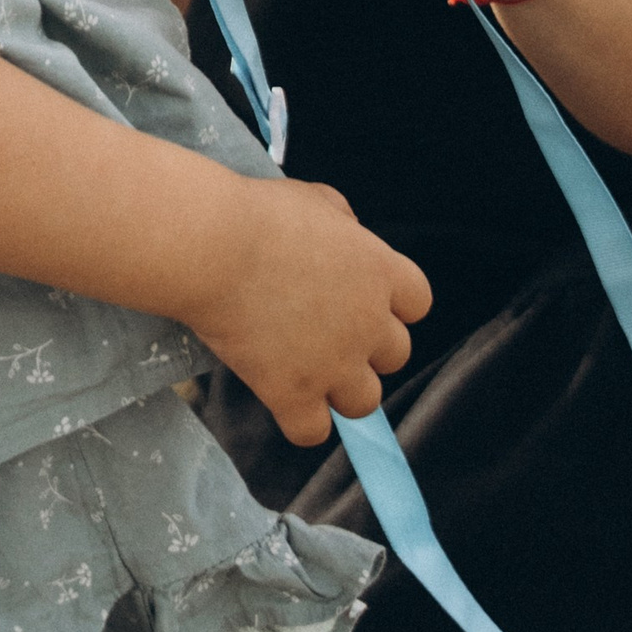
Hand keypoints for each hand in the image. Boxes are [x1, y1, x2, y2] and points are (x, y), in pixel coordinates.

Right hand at [186, 177, 431, 446]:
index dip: (390, 305)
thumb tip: (349, 235)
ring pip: (364, 402)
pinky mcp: (294, 393)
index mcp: (380, 271)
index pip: (417, 303)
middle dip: (364, 348)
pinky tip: (281, 400)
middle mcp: (368, 324)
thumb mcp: (316, 199)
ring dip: (339, 390)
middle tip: (323, 334)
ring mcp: (335, 364)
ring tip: (305, 372)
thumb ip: (344, 223)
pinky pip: (313, 432)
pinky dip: (300, 422)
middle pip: (394, 356)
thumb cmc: (259, 215)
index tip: (359, 300)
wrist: (214, 247)